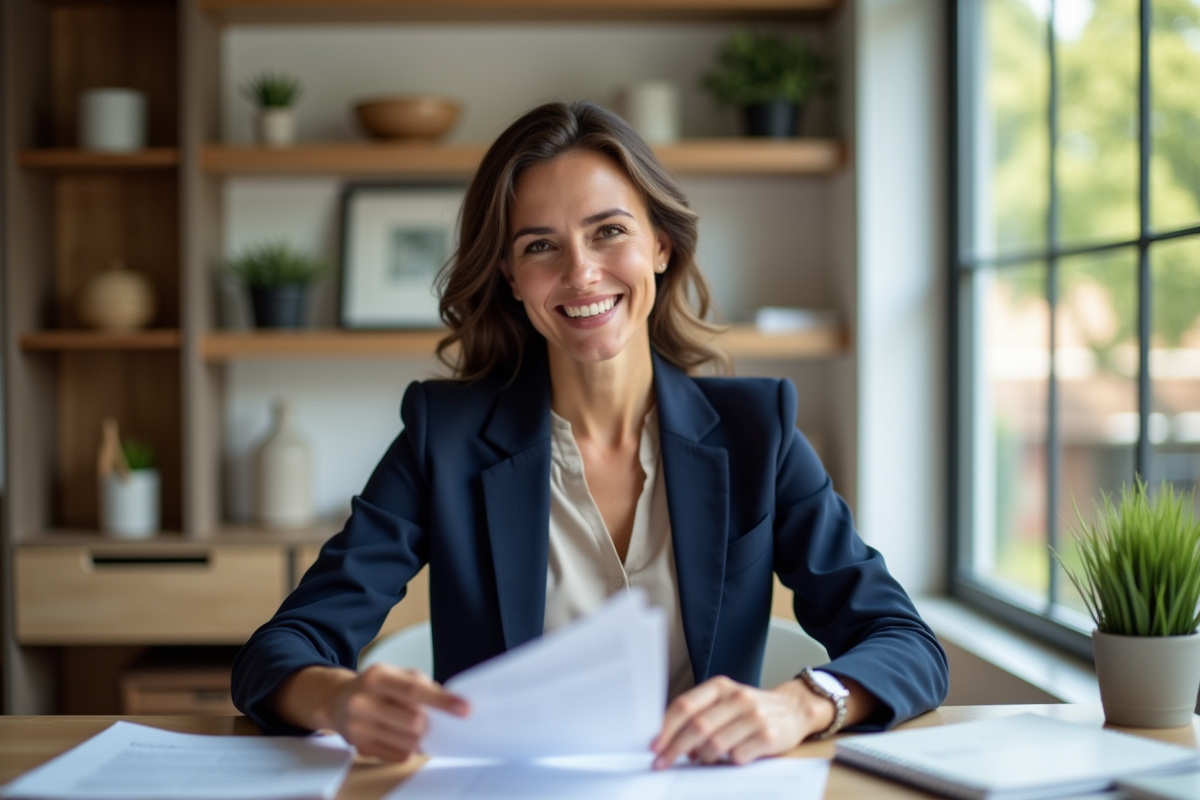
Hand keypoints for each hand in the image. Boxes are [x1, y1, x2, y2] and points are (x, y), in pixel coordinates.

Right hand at [278, 664, 468, 761]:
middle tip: (426, 718)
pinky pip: (398, 756)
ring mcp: (357, 727)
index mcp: (376, 677)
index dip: (442, 701)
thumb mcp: (395, 674)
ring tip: (409, 726)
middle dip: (428, 723)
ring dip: (418, 737)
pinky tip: (398, 736)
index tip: (465, 709)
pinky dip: (407, 748)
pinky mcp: (358, 748)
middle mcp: (362, 701)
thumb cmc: (375, 687)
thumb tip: (449, 706)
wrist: (337, 701)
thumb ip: (421, 685)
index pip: (414, 690)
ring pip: (408, 743)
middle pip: (414, 722)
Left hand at [650, 676, 831, 768]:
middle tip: (663, 762)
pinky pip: (737, 756)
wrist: (793, 709)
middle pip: (697, 726)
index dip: (666, 728)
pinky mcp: (768, 736)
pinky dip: (728, 762)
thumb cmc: (750, 709)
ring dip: (702, 757)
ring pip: (715, 744)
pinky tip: (729, 758)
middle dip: (675, 748)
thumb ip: (699, 714)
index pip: (685, 705)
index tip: (654, 746)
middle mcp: (737, 698)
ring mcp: (754, 716)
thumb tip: (669, 739)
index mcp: (720, 687)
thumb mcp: (724, 702)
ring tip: (701, 759)